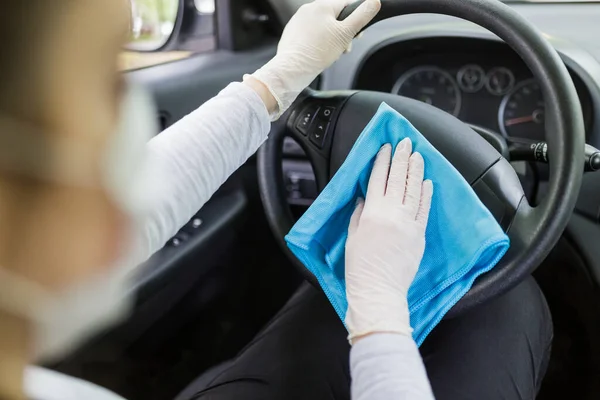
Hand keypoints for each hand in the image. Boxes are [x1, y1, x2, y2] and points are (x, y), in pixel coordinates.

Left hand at [246, 0, 380, 118]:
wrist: (293, 69)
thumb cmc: (317, 53)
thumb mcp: (346, 33)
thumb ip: (362, 16)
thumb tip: (375, 1)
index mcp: (322, 5)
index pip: (347, 5)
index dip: (355, 20)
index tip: (356, 34)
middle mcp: (308, 9)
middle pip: (334, 17)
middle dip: (342, 32)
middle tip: (343, 47)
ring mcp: (298, 20)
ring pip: (322, 26)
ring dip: (330, 38)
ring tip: (330, 53)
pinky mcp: (292, 32)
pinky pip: (310, 34)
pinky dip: (317, 42)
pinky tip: (318, 54)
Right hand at [345, 138, 432, 342]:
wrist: (378, 291)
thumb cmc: (359, 268)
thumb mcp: (352, 238)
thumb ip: (359, 215)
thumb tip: (364, 199)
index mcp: (372, 213)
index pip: (378, 179)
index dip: (382, 161)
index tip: (386, 147)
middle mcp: (392, 213)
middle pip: (398, 179)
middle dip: (402, 158)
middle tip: (405, 143)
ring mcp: (409, 223)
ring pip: (414, 190)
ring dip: (416, 170)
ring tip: (418, 155)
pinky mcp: (420, 234)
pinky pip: (425, 209)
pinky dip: (427, 194)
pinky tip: (428, 182)